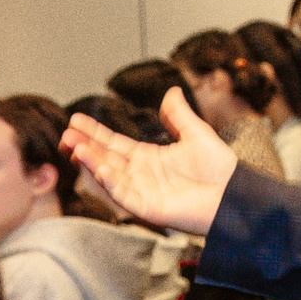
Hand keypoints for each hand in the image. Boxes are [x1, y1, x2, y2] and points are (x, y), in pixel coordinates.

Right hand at [62, 92, 239, 235]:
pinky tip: (99, 168)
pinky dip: (110, 182)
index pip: (114, 143)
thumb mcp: (197, 134)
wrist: (234, 194)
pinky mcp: (147, 207)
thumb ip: (179, 115)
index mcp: (149, 157)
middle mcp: (140, 174)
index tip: (76, 121)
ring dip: (91, 162)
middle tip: (66, 135)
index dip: (95, 133)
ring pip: (109, 175)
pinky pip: (123, 195)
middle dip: (84, 147)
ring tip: (74, 147)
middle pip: (105, 159)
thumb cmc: (219, 169)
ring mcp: (142, 191)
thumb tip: (171, 91)